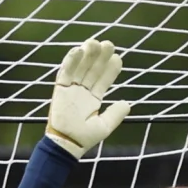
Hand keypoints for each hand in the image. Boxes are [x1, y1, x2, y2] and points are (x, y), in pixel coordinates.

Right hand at [45, 39, 131, 158]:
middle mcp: (83, 91)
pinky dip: (70, 61)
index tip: (117, 58)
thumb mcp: (104, 126)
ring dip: (87, 55)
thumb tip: (128, 103)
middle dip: (100, 57)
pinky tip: (78, 50)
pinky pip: (65, 72)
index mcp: (94, 98)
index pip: (103, 80)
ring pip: (80, 67)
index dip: (110, 69)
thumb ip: (115, 114)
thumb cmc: (84, 138)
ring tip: (94, 43)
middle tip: (108, 44)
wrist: (67, 144)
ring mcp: (71, 89)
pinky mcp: (60, 89)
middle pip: (93, 70)